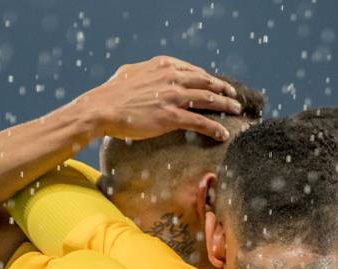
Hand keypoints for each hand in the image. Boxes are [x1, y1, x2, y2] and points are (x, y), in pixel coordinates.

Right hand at [73, 56, 241, 141]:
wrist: (101, 108)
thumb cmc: (112, 93)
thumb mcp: (131, 72)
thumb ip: (147, 71)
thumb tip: (151, 72)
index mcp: (163, 65)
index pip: (194, 70)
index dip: (209, 78)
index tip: (217, 84)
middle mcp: (171, 78)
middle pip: (207, 82)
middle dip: (224, 89)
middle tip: (234, 96)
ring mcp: (172, 97)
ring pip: (209, 100)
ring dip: (226, 105)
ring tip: (236, 111)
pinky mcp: (171, 117)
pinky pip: (200, 122)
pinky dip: (214, 127)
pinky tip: (223, 133)